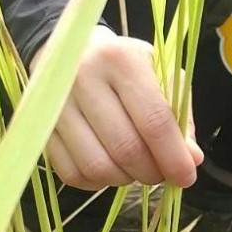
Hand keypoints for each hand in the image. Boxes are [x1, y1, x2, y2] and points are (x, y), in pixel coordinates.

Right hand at [38, 24, 202, 189]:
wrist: (73, 49)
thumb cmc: (126, 66)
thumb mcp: (160, 76)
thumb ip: (180, 117)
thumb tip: (191, 160)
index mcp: (121, 59)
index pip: (153, 120)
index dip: (173, 156)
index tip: (187, 177)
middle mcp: (83, 77)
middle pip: (125, 148)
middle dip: (151, 172)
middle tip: (162, 174)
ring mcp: (55, 104)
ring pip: (97, 166)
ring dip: (125, 179)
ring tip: (136, 169)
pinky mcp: (40, 127)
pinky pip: (72, 173)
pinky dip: (97, 182)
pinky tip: (110, 168)